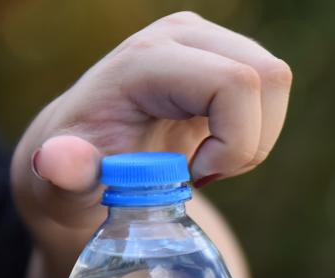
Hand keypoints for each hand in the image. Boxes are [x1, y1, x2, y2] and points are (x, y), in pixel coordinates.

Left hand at [11, 12, 288, 277]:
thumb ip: (63, 173)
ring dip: (254, 138)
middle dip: (249, 143)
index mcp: (144, 61)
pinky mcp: (224, 52)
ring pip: (276, 80)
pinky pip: (272, 88)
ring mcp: (206, 38)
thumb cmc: (76, 171)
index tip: (193, 177)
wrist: (83, 151)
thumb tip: (58, 160)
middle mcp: (179, 35)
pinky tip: (213, 147)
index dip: (233, 142)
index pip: (234, 83)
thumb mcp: (62, 184)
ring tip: (206, 161)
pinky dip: (254, 130)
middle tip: (203, 174)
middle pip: (266, 77)